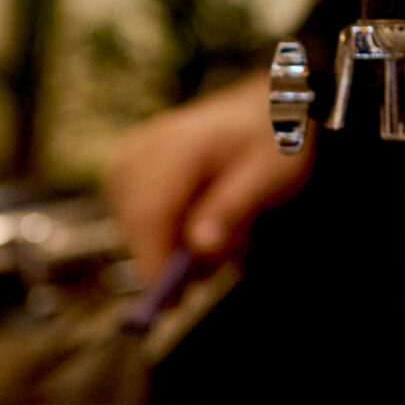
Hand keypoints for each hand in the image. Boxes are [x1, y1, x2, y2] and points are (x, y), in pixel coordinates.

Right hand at [107, 71, 315, 278]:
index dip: (154, 260)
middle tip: (206, 271)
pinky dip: (162, 228)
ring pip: (131, 221)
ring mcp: (132, 153)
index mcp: (179, 143)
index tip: (169, 300)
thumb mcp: (271, 174)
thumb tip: (200, 247)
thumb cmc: (274, 139)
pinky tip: (197, 220)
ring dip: (167, 241)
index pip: (149, 212)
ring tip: (216, 232)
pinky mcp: (130, 165)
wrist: (269, 105)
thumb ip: (234, 208)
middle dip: (166, 255)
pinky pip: (133, 213)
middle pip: (135, 222)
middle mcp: (145, 145)